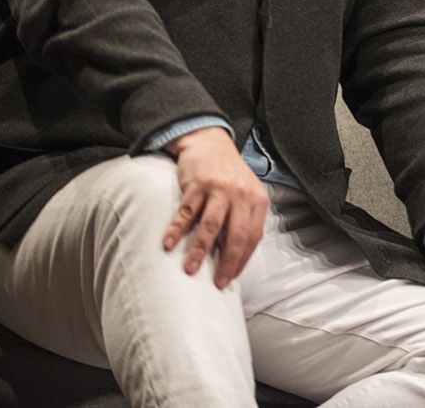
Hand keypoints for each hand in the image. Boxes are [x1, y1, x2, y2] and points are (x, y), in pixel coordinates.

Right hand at [161, 127, 268, 288]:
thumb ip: (245, 219)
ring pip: (210, 226)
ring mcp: (219, 189)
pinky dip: (176, 230)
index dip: (242, 259)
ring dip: (199, 250)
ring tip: (190, 270)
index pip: (253, 236)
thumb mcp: (246, 194)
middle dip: (227, 261)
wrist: (210, 143)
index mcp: (257, 199)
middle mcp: (241, 194)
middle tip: (217, 282)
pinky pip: (186, 212)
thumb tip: (235, 256)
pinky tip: (167, 244)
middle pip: (235, 234)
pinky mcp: (197, 184)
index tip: (231, 277)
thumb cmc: (229, 175)